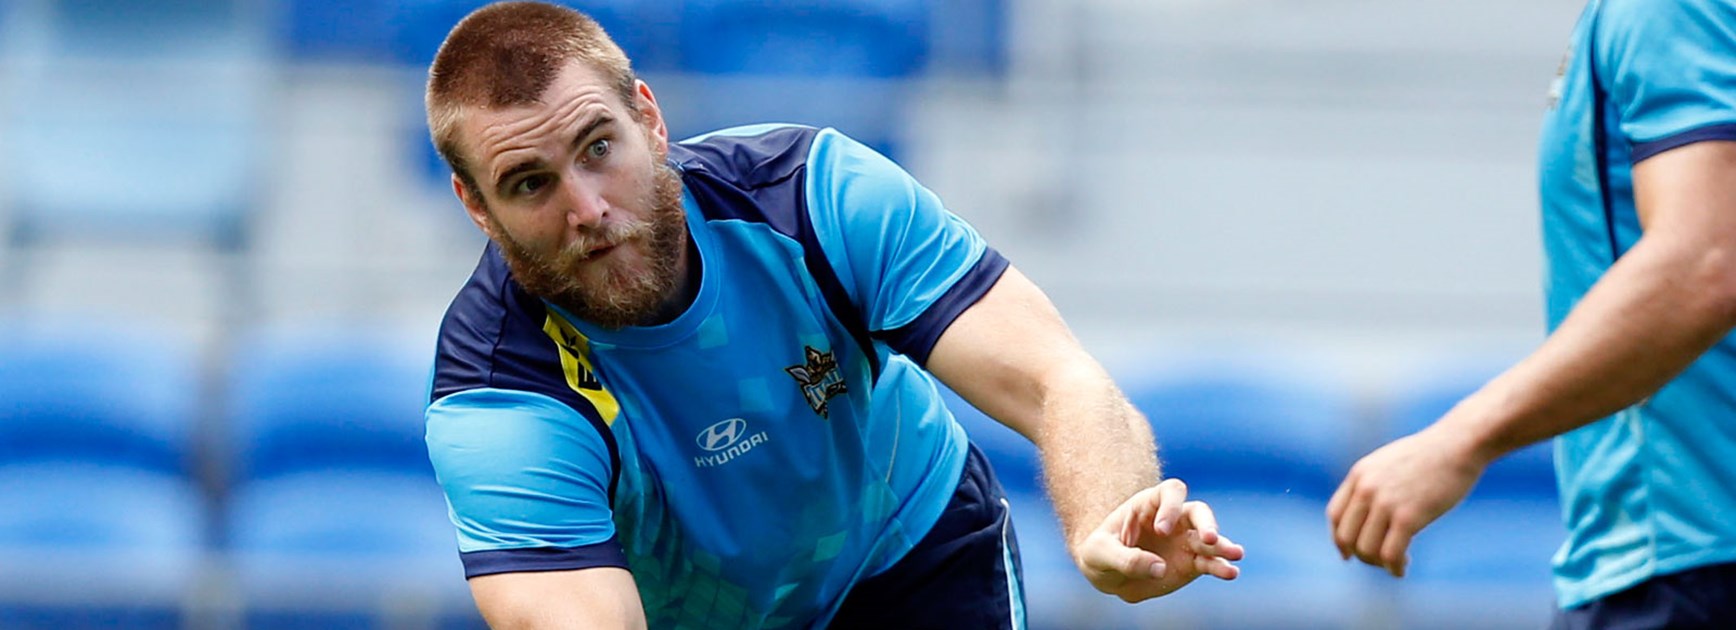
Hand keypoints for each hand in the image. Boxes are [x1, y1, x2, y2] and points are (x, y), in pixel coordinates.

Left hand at [1073, 478, 1243, 602]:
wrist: (1108, 575)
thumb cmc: (1100, 553)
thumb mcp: (1099, 553)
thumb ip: (1125, 558)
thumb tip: (1159, 567)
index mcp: (1148, 505)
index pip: (1170, 492)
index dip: (1171, 506)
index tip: (1162, 531)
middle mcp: (1173, 520)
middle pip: (1198, 511)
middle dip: (1206, 522)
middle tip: (1209, 539)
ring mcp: (1185, 542)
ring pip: (1210, 539)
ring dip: (1223, 546)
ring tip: (1236, 554)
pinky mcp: (1192, 564)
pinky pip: (1211, 563)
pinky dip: (1222, 567)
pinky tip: (1231, 573)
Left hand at [1326, 426, 1487, 576]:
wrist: (1458, 445)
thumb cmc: (1431, 455)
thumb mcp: (1390, 461)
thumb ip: (1375, 482)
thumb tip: (1370, 508)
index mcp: (1360, 474)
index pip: (1335, 515)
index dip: (1339, 539)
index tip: (1348, 554)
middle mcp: (1366, 488)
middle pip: (1346, 536)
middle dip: (1359, 555)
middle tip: (1379, 561)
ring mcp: (1385, 503)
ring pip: (1366, 549)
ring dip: (1378, 563)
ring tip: (1395, 563)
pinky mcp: (1408, 517)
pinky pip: (1391, 554)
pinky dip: (1394, 568)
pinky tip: (1402, 570)